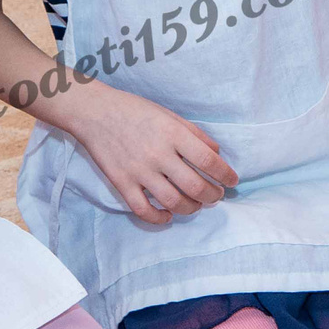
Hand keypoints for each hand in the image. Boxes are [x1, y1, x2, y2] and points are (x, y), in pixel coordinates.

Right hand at [63, 84, 236, 223]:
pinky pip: (143, 210)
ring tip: (196, 204)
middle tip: (216, 196)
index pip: (209, 161)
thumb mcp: (170, 115)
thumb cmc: (136, 111)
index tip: (232, 181)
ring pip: (173, 202)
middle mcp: (158, 154)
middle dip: (212, 196)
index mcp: (173, 134)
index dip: (226, 175)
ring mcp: (139, 171)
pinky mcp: (122, 183)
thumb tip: (216, 154)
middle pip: (195, 187)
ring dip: (191, 208)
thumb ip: (195, 134)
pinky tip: (168, 215)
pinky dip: (159, 218)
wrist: (95, 112)